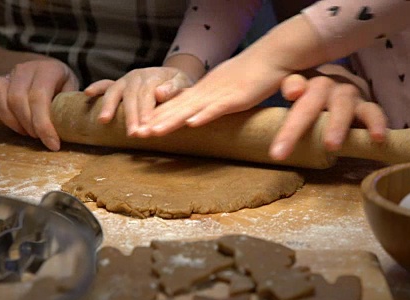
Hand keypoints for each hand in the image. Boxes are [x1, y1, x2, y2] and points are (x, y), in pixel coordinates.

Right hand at [0, 59, 78, 150]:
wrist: (49, 69)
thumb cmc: (63, 87)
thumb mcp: (73, 93)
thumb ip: (70, 106)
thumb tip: (72, 128)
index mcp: (49, 69)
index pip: (39, 98)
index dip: (43, 125)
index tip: (53, 144)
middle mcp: (26, 68)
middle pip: (16, 99)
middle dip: (27, 125)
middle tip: (38, 137)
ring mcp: (8, 71)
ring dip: (8, 118)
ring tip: (23, 131)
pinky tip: (1, 119)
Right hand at [84, 67, 193, 135]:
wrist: (172, 76)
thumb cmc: (178, 85)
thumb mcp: (183, 83)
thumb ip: (174, 88)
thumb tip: (160, 93)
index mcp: (153, 76)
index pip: (148, 94)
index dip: (146, 110)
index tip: (146, 126)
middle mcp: (137, 76)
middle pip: (131, 96)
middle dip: (130, 116)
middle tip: (132, 133)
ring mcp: (126, 80)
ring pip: (116, 92)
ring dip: (109, 106)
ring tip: (103, 120)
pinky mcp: (119, 84)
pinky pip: (106, 84)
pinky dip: (96, 88)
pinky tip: (87, 94)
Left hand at [135, 49, 289, 136]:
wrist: (272, 56)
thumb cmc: (253, 73)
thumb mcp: (227, 87)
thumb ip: (214, 100)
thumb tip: (202, 112)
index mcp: (205, 90)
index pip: (176, 105)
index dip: (158, 117)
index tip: (141, 128)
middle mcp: (207, 91)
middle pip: (177, 108)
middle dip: (156, 122)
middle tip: (136, 134)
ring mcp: (220, 94)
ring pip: (191, 109)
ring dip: (171, 121)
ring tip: (152, 132)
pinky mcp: (236, 98)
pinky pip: (218, 108)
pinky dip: (204, 116)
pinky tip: (191, 124)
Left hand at [269, 74, 387, 159]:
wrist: (343, 89)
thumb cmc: (310, 99)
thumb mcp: (294, 98)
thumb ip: (285, 98)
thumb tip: (286, 92)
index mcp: (304, 83)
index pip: (294, 82)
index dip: (292, 85)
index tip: (288, 93)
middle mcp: (326, 85)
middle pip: (313, 100)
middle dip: (297, 126)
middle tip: (280, 153)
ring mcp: (348, 95)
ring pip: (343, 106)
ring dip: (336, 124)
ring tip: (331, 145)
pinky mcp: (366, 106)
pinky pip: (374, 113)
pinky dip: (377, 124)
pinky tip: (377, 139)